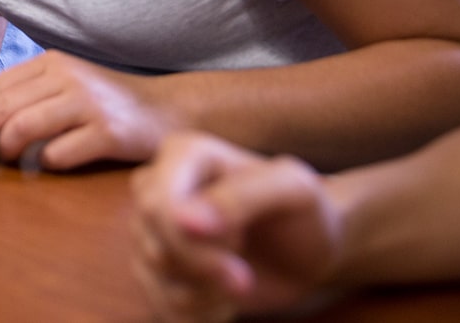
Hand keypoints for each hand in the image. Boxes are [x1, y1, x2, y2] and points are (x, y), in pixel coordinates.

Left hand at [0, 50, 173, 168]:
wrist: (168, 111)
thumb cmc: (107, 104)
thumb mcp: (65, 87)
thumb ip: (28, 97)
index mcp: (51, 64)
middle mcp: (67, 78)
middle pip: (2, 107)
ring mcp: (88, 104)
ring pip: (24, 126)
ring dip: (4, 147)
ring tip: (2, 158)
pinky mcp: (108, 133)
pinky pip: (60, 153)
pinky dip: (46, 162)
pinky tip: (48, 164)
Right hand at [130, 132, 341, 321]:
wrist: (308, 249)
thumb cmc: (303, 209)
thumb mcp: (293, 190)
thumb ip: (241, 196)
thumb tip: (184, 220)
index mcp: (184, 153)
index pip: (157, 203)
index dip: (187, 240)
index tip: (236, 260)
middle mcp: (157, 186)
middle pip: (153, 242)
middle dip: (202, 269)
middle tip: (244, 278)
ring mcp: (151, 228)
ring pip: (153, 274)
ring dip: (203, 294)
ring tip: (240, 284)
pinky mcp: (156, 268)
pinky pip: (158, 303)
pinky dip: (196, 313)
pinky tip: (224, 302)